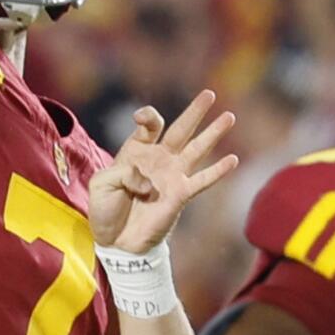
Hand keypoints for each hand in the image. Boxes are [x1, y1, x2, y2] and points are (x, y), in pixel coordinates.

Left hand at [87, 89, 237, 253]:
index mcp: (137, 150)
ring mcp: (172, 175)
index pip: (150, 124)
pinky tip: (233, 159)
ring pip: (196, 149)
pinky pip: (202, 180)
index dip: (148, 117)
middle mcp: (159, 158)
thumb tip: (149, 181)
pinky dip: (218, 171)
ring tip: (229, 116)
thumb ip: (123, 173)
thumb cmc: (106, 209)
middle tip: (209, 94)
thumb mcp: (102, 183)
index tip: (141, 118)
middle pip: (180, 129)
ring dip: (213, 133)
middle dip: (195, 111)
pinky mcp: (181, 194)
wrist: (117, 241)